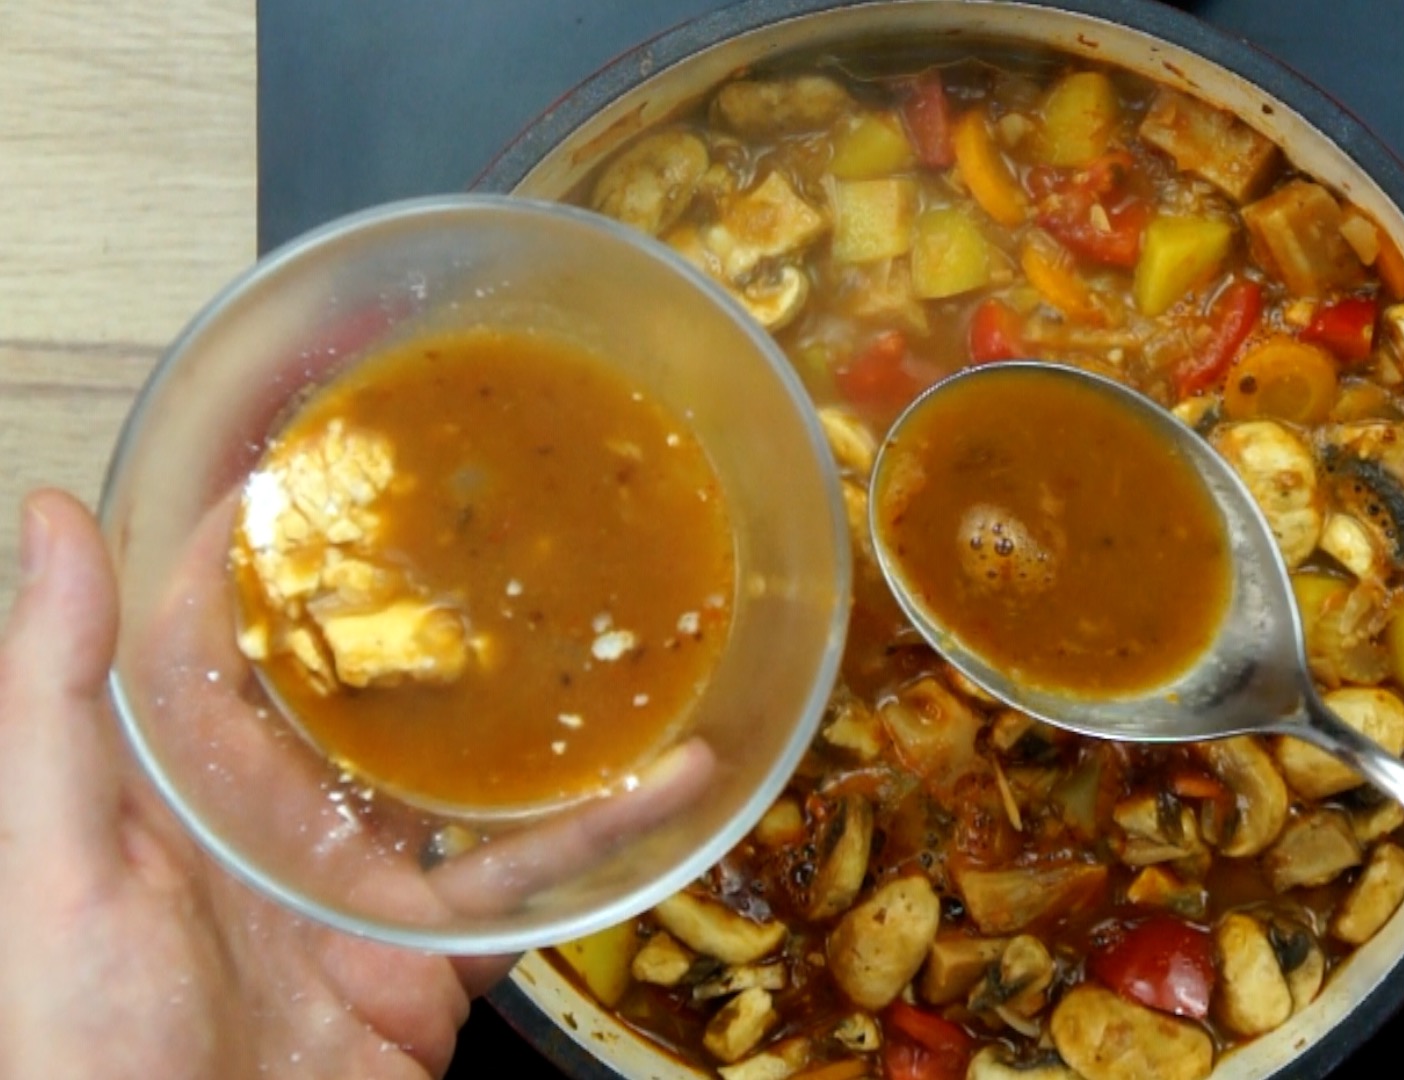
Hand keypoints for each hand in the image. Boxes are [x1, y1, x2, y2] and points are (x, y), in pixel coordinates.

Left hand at [0, 489, 710, 1078]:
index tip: (322, 444)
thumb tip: (50, 520)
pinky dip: (612, 831)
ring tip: (622, 619)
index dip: (264, 535)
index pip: (223, 624)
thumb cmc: (88, 1040)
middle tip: (501, 497)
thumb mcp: (51, 857)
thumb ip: (54, 697)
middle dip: (429, 592)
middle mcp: (284, 813)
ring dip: (548, 704)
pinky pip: (534, 878)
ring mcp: (369, 879)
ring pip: (475, 768)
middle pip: (368, 680)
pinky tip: (679, 783)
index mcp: (187, 781)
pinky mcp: (437, 950)